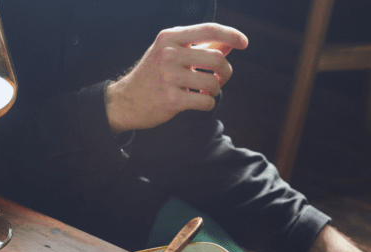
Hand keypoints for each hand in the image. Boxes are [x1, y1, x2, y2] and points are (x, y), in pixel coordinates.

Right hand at [105, 23, 247, 133]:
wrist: (126, 101)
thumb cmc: (154, 75)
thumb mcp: (171, 53)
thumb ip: (199, 47)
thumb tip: (230, 44)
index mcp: (170, 37)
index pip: (209, 29)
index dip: (231, 35)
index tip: (244, 43)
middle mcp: (168, 54)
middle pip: (217, 59)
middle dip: (225, 72)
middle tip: (220, 79)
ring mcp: (169, 77)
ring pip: (213, 83)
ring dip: (216, 90)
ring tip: (205, 91)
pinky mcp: (171, 100)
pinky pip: (205, 102)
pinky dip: (208, 104)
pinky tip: (198, 102)